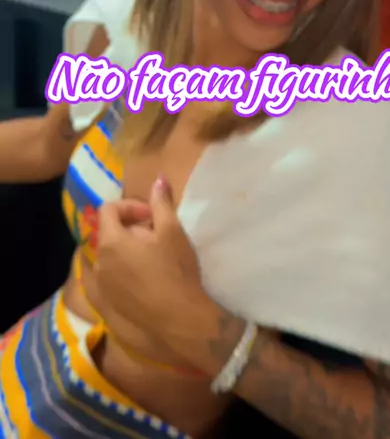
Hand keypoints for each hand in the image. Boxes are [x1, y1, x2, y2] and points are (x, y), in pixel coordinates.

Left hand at [83, 178, 219, 363]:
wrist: (181, 322)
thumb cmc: (176, 271)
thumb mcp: (172, 231)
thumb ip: (161, 202)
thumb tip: (158, 178)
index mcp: (110, 242)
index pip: (108, 210)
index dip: (130, 206)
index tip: (152, 215)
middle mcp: (98, 265)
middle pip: (106, 235)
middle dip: (127, 229)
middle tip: (154, 236)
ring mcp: (99, 291)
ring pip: (104, 261)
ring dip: (119, 254)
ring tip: (144, 260)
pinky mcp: (105, 311)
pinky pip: (101, 286)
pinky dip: (112, 277)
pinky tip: (133, 283)